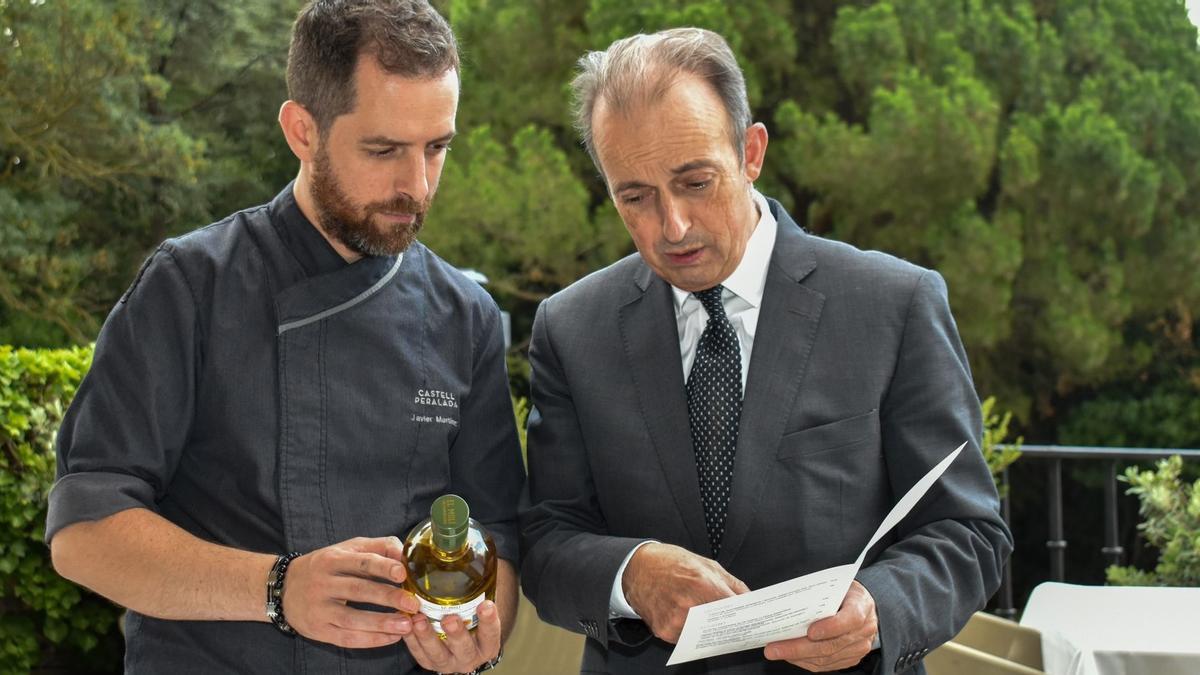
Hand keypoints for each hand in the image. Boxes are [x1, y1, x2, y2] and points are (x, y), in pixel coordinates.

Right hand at [282, 536, 420, 647]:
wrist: (284, 588)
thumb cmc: (326, 566)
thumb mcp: (347, 548)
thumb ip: (378, 547)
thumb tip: (405, 554)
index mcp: (332, 559)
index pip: (360, 562)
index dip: (382, 566)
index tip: (402, 573)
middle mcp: (323, 583)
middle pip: (358, 590)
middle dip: (388, 597)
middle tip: (412, 604)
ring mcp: (319, 609)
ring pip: (352, 619)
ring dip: (381, 623)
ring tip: (406, 625)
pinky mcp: (318, 630)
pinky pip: (346, 638)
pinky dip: (370, 640)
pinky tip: (391, 638)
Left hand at [403, 599, 501, 673]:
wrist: (461, 642)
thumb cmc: (472, 618)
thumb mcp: (480, 608)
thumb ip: (478, 590)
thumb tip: (470, 550)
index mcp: (487, 644)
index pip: (492, 633)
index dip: (490, 621)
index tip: (487, 604)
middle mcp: (469, 656)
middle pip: (464, 648)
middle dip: (456, 633)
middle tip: (449, 618)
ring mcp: (448, 662)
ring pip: (437, 654)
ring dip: (427, 636)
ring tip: (419, 619)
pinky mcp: (429, 662)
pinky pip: (418, 652)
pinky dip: (411, 638)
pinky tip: (405, 621)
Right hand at [622, 543, 748, 643]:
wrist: (637, 568)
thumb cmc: (671, 562)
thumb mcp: (707, 564)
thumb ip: (732, 583)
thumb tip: (749, 599)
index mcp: (702, 584)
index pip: (732, 610)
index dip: (742, 615)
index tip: (748, 619)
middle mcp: (689, 605)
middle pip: (720, 626)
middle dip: (728, 624)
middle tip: (731, 621)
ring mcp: (675, 621)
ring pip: (704, 636)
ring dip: (709, 631)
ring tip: (708, 618)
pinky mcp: (664, 631)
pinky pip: (686, 638)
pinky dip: (691, 632)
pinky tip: (687, 618)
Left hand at [764, 580, 877, 670]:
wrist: (865, 606)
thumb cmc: (844, 592)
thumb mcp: (836, 584)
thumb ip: (817, 592)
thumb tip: (775, 598)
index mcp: (861, 606)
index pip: (850, 619)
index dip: (830, 627)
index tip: (810, 631)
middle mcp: (864, 630)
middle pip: (831, 645)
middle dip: (798, 648)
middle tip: (773, 648)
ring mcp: (858, 647)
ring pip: (826, 658)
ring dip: (797, 657)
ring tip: (775, 651)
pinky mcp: (851, 659)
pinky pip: (826, 665)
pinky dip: (805, 662)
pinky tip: (789, 656)